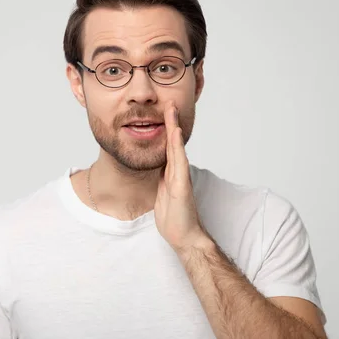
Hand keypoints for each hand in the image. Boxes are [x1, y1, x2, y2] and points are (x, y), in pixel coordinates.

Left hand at [154, 101, 206, 251]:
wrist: (183, 236)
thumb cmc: (174, 217)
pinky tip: (175, 133)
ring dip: (174, 128)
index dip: (166, 129)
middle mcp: (177, 172)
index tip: (164, 112)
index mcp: (171, 173)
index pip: (168, 146)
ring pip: (176, 147)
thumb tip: (155, 168)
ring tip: (172, 109)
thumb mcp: (162, 193)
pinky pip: (178, 162)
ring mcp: (180, 177)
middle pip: (173, 142)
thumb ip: (161, 179)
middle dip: (171, 122)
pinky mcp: (181, 186)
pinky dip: (177, 146)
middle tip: (169, 102)